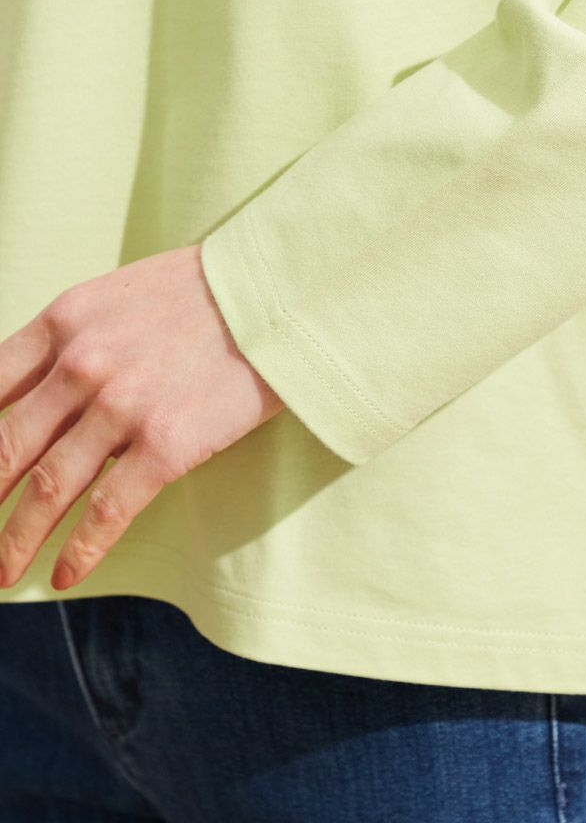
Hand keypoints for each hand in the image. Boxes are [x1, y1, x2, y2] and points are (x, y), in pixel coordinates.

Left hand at [0, 243, 285, 590]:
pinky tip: (66, 575)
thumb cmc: (208, 290)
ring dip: (16, 538)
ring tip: (5, 571)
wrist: (279, 293)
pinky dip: (80, 550)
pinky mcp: (167, 444)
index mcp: (65, 321)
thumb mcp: (122, 293)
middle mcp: (82, 365)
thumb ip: (78, 337)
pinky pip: (107, 510)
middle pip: (7, 446)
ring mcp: (122, 407)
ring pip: (47, 488)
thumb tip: (48, 391)